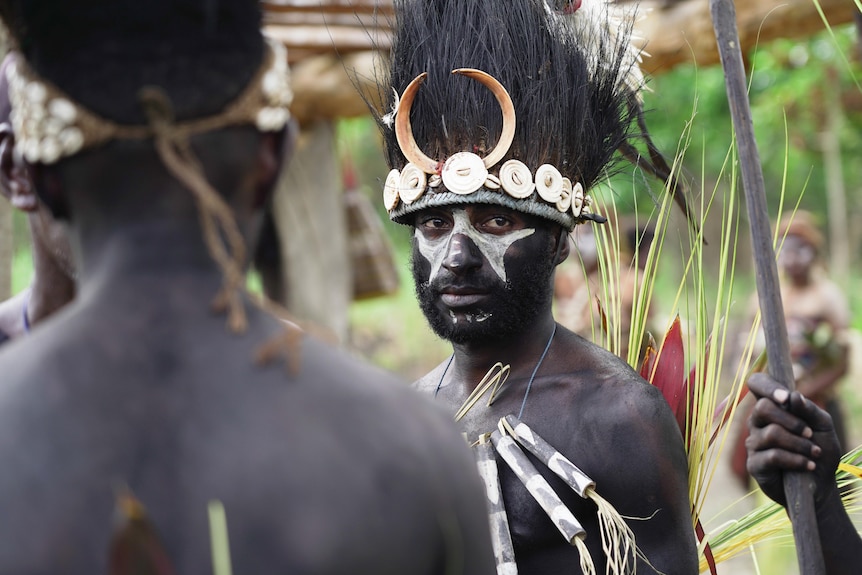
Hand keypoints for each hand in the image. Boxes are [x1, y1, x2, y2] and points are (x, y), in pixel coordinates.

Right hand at [745, 373, 841, 505]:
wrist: (820, 483)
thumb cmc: (819, 450)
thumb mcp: (823, 427)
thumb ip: (810, 410)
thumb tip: (793, 396)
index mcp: (772, 407)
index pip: (757, 384)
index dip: (766, 386)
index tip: (786, 398)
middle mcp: (758, 422)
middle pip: (762, 408)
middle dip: (791, 421)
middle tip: (810, 433)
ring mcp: (754, 443)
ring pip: (772, 434)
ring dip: (799, 444)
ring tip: (814, 453)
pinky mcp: (755, 464)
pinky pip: (773, 456)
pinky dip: (796, 460)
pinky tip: (808, 465)